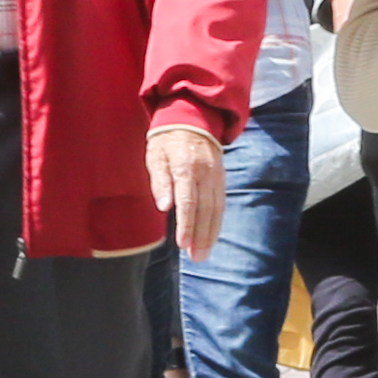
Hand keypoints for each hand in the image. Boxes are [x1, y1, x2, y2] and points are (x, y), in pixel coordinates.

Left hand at [149, 121, 224, 257]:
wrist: (191, 119)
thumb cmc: (166, 141)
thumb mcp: (155, 156)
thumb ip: (160, 181)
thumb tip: (164, 206)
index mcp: (186, 167)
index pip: (188, 201)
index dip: (186, 225)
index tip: (183, 244)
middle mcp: (205, 172)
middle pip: (206, 210)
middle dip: (201, 236)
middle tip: (197, 258)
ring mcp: (216, 175)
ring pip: (217, 209)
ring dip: (211, 234)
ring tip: (204, 254)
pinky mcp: (221, 178)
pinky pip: (221, 203)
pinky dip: (217, 222)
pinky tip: (211, 236)